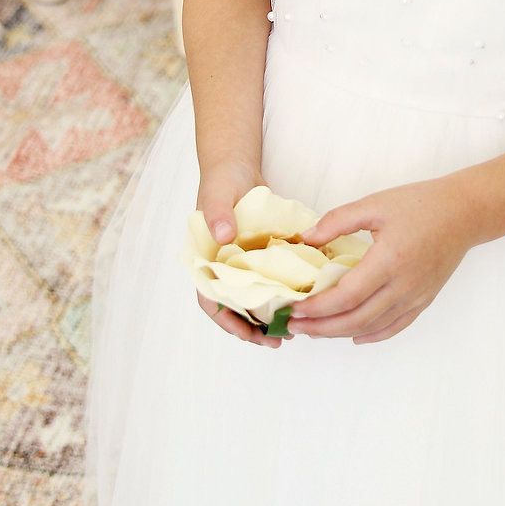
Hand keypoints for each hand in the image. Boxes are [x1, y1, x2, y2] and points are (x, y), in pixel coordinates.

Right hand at [195, 156, 290, 348]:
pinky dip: (280, 293)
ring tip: (290, 329)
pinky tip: (300, 301)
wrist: (236, 165)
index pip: (211, 300)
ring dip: (268, 317)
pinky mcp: (258, 257)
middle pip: (234, 308)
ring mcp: (241, 264)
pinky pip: (268, 281)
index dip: (228, 321)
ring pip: (252, 299)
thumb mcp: (217, 195)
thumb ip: (217, 214)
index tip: (249, 333)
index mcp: (205, 260)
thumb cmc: (221, 180)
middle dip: (253, 328)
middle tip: (277, 340)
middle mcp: (222, 266)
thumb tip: (223, 237)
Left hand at [288, 175, 475, 342]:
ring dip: (341, 333)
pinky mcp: (424, 299)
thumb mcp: (375, 204)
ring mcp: (416, 296)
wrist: (464, 213)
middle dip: (321, 327)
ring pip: (373, 327)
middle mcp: (403, 285)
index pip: (347, 295)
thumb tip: (306, 239)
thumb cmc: (421, 204)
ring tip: (315, 330)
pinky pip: (395, 326)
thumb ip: (338, 220)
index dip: (318, 307)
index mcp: (389, 260)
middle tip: (295, 325)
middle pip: (356, 319)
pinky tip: (354, 335)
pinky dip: (372, 335)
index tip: (294, 308)